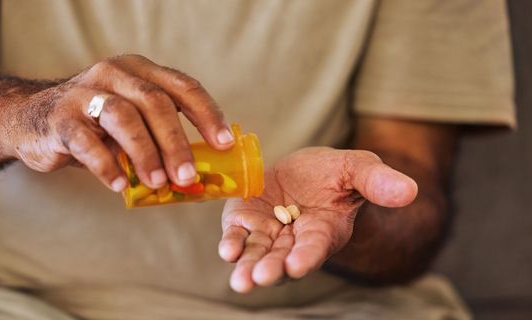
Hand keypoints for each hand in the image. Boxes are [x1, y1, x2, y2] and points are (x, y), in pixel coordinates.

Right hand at [0, 54, 232, 190]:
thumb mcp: (131, 121)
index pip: (183, 87)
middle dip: (176, 142)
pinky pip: (87, 141)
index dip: (208, 114)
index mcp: (141, 72)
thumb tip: (198, 176)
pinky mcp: (60, 117)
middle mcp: (115, 74)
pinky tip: (118, 185)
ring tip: (157, 182)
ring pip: (124, 117)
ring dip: (145, 154)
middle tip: (188, 176)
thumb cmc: (95, 125)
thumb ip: (159, 138)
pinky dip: (106, 165)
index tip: (224, 143)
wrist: (32, 119)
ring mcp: (85, 92)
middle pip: (155, 103)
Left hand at [218, 147, 417, 292]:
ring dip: (248, 266)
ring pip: (258, 254)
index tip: (297, 264)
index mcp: (324, 231)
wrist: (305, 170)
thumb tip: (409, 191)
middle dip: (272, 269)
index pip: (315, 247)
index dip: (307, 256)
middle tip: (261, 278)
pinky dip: (232, 243)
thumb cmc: (336, 173)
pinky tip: (228, 250)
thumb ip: (378, 182)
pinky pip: (238, 235)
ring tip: (241, 280)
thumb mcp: (359, 169)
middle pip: (282, 259)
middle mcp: (295, 239)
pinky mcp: (246, 220)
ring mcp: (268, 232)